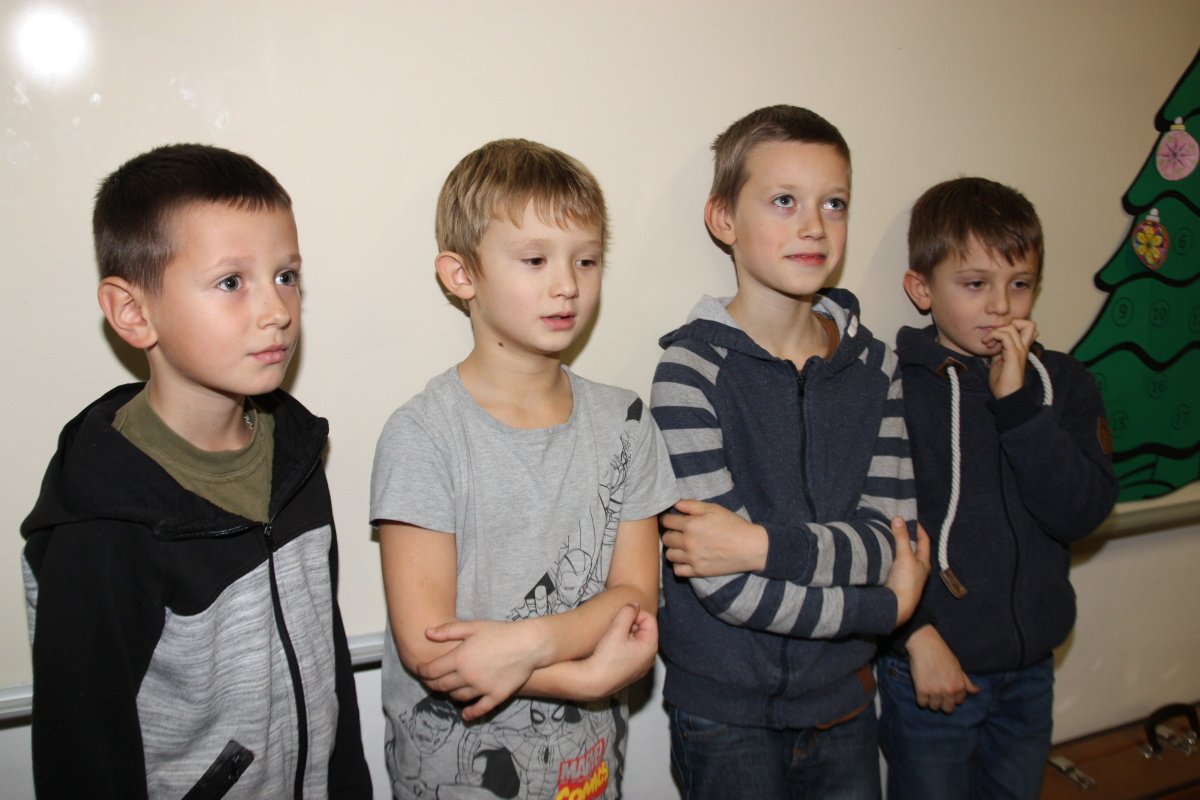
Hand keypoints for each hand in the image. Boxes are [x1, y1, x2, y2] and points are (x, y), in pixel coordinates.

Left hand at [418, 618, 547, 720]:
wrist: (528, 644)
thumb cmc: (501, 632)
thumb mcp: (473, 627)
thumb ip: (448, 630)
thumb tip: (427, 633)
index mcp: (459, 658)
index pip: (431, 671)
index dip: (422, 671)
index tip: (420, 670)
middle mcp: (467, 676)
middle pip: (442, 685)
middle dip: (432, 683)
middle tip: (430, 681)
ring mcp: (481, 688)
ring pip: (457, 697)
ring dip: (449, 695)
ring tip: (448, 690)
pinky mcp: (495, 696)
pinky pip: (479, 709)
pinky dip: (470, 713)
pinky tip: (466, 715)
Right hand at [572, 604, 657, 697]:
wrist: (593, 682)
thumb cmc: (606, 658)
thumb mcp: (617, 629)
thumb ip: (627, 612)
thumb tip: (634, 604)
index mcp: (651, 646)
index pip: (649, 619)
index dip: (635, 613)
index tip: (621, 617)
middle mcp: (650, 658)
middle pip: (644, 630)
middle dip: (631, 624)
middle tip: (615, 627)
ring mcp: (641, 666)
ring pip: (637, 641)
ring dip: (626, 635)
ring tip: (612, 638)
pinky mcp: (632, 672)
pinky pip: (632, 652)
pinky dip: (624, 646)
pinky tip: (611, 648)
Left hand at [661, 499, 767, 576]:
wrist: (750, 547)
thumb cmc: (733, 525)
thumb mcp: (714, 509)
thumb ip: (691, 505)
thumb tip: (674, 503)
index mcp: (691, 525)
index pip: (667, 521)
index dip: (668, 519)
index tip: (672, 520)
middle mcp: (688, 542)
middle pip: (665, 538)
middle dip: (670, 533)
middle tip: (678, 533)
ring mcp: (692, 558)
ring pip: (669, 555)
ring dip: (673, 549)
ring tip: (682, 546)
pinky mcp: (698, 571)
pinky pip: (678, 570)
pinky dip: (679, 565)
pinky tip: (686, 559)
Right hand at [885, 517, 929, 626]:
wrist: (896, 606)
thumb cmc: (906, 581)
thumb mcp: (905, 556)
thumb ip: (901, 538)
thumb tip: (898, 518)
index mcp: (924, 562)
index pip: (924, 541)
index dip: (918, 528)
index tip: (910, 518)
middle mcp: (916, 568)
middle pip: (912, 548)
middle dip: (904, 536)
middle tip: (894, 524)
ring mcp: (905, 575)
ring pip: (900, 556)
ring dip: (894, 546)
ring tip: (884, 535)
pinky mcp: (894, 580)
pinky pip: (891, 563)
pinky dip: (886, 555)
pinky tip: (879, 551)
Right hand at [905, 625, 979, 712]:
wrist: (926, 645)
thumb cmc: (943, 655)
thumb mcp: (958, 668)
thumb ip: (966, 682)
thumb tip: (977, 692)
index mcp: (959, 687)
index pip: (958, 702)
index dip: (952, 697)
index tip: (946, 690)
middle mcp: (949, 692)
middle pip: (947, 709)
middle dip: (942, 703)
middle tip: (936, 693)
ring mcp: (935, 692)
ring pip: (934, 707)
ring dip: (930, 701)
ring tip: (928, 690)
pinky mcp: (922, 691)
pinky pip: (921, 703)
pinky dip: (921, 699)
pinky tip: (921, 689)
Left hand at [985, 318, 1036, 398]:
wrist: (1007, 395)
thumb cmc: (1003, 381)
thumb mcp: (1000, 359)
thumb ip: (1000, 348)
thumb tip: (993, 340)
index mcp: (1022, 348)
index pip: (1027, 327)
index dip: (1013, 324)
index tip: (998, 334)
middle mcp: (1023, 347)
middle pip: (1028, 323)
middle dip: (1008, 323)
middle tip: (995, 335)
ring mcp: (1019, 351)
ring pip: (1012, 327)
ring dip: (995, 331)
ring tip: (987, 342)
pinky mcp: (1013, 355)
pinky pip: (1005, 337)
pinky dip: (994, 336)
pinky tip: (987, 345)